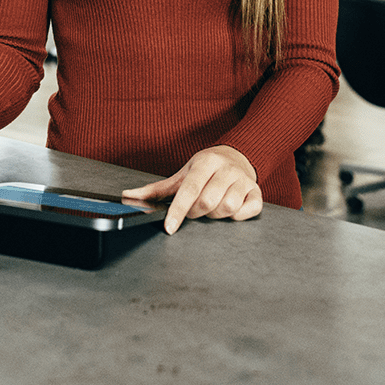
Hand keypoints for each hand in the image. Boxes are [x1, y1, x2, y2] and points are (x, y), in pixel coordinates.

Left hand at [122, 145, 261, 234]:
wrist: (236, 156)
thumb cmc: (206, 169)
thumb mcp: (182, 174)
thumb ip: (156, 189)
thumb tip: (128, 195)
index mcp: (206, 162)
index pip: (190, 189)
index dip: (178, 210)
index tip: (170, 227)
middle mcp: (227, 169)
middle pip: (208, 201)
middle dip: (196, 213)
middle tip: (194, 210)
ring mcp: (244, 180)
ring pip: (228, 208)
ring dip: (215, 215)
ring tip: (212, 207)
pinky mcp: (257, 192)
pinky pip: (248, 211)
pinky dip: (238, 217)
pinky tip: (230, 210)